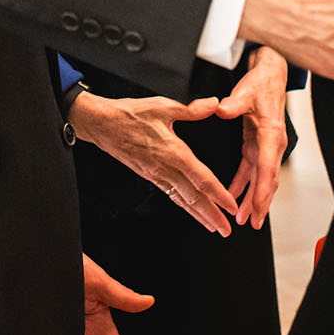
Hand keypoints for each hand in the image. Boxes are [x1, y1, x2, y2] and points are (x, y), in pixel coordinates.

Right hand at [73, 93, 239, 235]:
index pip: (202, 179)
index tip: (232, 207)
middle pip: (194, 198)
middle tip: (226, 231)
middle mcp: (166, 168)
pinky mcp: (149, 175)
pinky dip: (184, 206)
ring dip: (199, 216)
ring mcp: (156, 175)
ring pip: (182, 200)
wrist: (101, 124)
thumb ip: (192, 110)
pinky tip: (191, 210)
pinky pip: (171, 195)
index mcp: (174, 152)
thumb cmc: (130, 114)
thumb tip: (215, 104)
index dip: (219, 195)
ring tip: (213, 227)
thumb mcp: (164, 106)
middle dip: (212, 216)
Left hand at [219, 47, 287, 227]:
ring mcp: (266, 146)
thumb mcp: (245, 92)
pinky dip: (244, 185)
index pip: (267, 168)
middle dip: (260, 203)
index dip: (262, 190)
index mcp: (271, 134)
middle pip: (267, 180)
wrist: (269, 75)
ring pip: (261, 179)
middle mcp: (272, 144)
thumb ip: (234, 103)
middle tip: (252, 223)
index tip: (256, 208)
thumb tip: (221, 109)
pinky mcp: (258, 145)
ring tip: (244, 218)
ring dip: (253, 198)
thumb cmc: (259, 84)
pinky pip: (252, 170)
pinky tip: (235, 197)